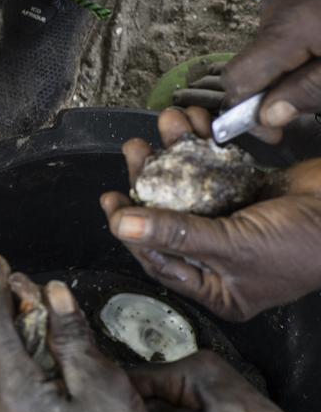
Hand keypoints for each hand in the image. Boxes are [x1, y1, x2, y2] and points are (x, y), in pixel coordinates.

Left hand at [102, 107, 320, 320]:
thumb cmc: (305, 245)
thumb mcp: (233, 245)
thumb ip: (175, 233)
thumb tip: (121, 227)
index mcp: (218, 287)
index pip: (159, 259)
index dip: (131, 230)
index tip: (110, 200)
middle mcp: (222, 256)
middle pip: (169, 216)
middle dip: (150, 179)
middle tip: (135, 151)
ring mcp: (236, 221)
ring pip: (189, 186)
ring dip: (174, 152)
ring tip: (165, 126)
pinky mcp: (249, 191)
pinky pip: (214, 167)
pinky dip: (203, 146)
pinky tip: (194, 124)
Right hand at [220, 0, 320, 141]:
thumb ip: (309, 93)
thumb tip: (268, 116)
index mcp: (287, 27)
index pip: (238, 78)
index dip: (247, 110)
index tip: (273, 131)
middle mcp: (275, 1)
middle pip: (256, 60)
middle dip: (282, 83)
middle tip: (319, 91)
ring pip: (272, 41)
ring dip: (295, 60)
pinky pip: (285, 19)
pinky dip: (302, 36)